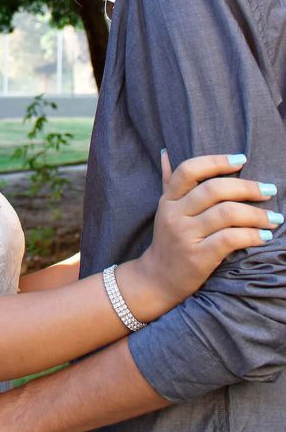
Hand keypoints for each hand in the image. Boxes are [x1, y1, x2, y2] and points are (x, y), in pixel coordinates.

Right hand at [120, 152, 280, 320]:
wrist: (157, 279)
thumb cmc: (168, 240)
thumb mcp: (164, 209)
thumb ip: (168, 181)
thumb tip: (166, 153)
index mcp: (168, 199)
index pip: (189, 170)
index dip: (216, 161)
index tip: (242, 159)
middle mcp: (174, 214)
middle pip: (214, 190)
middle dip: (247, 188)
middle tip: (269, 190)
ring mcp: (185, 235)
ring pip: (226, 214)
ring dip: (256, 214)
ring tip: (274, 218)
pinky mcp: (198, 257)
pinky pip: (230, 239)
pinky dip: (252, 235)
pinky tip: (265, 236)